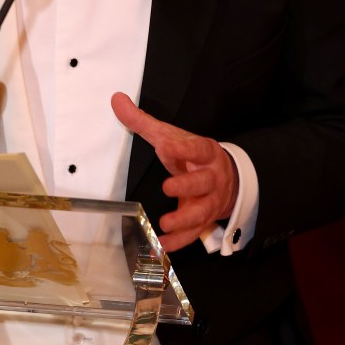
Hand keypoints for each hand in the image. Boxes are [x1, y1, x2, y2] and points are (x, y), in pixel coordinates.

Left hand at [111, 92, 237, 252]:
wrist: (227, 177)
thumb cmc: (192, 155)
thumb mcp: (171, 135)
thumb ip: (143, 121)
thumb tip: (116, 99)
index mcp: (204, 152)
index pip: (197, 148)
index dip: (184, 148)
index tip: (167, 146)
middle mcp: (211, 177)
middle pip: (203, 182)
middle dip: (187, 185)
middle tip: (168, 187)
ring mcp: (209, 201)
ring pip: (201, 211)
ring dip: (184, 220)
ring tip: (165, 223)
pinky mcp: (203, 219)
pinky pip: (194, 233)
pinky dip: (179, 241)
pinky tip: (163, 244)